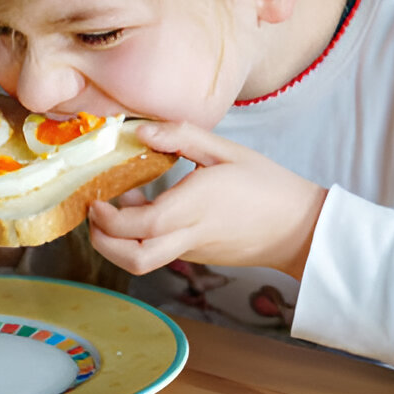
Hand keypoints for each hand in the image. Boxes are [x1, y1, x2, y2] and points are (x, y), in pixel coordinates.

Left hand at [88, 121, 326, 280]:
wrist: (299, 227)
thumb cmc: (267, 184)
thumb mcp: (226, 149)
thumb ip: (181, 136)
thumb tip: (140, 130)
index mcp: (197, 205)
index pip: (143, 225)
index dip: (110, 219)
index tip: (96, 198)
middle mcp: (191, 234)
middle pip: (136, 259)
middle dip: (103, 243)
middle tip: (93, 215)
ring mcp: (193, 250)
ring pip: (144, 263)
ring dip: (118, 245)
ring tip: (112, 212)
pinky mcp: (197, 255)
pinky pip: (159, 253)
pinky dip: (139, 239)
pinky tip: (142, 210)